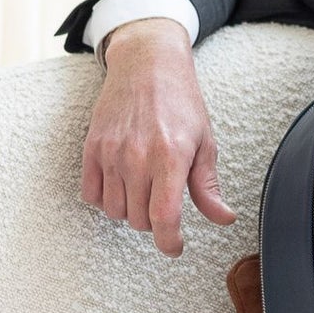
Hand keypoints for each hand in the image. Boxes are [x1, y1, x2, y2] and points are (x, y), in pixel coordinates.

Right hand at [80, 17, 235, 256]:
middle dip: (154, 223)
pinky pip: (90, 193)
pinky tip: (120, 188)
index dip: (170, 243)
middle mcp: (137, 158)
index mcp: (171, 158)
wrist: (147, 65)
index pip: (164, 218)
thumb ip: (208, 186)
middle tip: (164, 206)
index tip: (175, 247)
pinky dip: (104, 199)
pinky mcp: (91, 147)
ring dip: (130, 212)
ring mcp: (111, 152)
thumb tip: (224, 218)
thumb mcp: (205, 144)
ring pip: (114, 211)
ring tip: (143, 194)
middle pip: (139, 220)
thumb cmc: (181, 103)